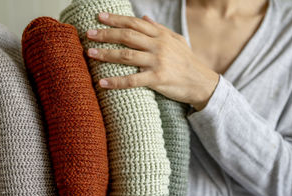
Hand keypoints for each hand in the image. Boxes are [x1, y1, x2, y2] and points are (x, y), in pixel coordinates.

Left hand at [85, 12, 219, 110]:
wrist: (202, 82)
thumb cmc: (187, 61)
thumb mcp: (176, 40)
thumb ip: (158, 28)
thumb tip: (143, 16)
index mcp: (160, 35)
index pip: (134, 23)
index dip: (116, 19)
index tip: (99, 16)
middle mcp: (158, 46)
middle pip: (127, 36)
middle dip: (106, 34)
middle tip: (89, 34)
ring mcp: (157, 62)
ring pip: (126, 56)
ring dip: (106, 54)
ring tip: (90, 53)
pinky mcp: (157, 79)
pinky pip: (132, 80)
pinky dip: (116, 81)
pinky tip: (102, 82)